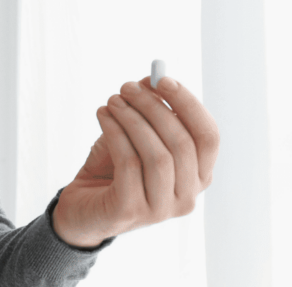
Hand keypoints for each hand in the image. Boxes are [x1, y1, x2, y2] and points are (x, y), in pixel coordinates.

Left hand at [52, 76, 218, 247]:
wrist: (82, 209)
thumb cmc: (115, 169)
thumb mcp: (136, 136)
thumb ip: (150, 111)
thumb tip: (152, 79)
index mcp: (198, 177)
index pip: (208, 137)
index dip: (188, 105)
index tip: (162, 79)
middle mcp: (187, 197)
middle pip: (182, 144)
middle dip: (153, 107)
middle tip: (127, 87)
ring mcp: (160, 210)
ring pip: (158, 155)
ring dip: (133, 119)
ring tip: (113, 101)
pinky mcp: (130, 211)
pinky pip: (130, 163)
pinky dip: (115, 132)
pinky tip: (103, 115)